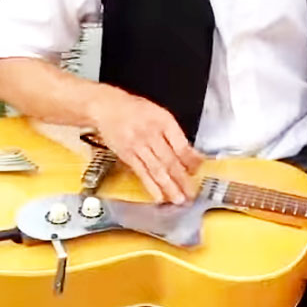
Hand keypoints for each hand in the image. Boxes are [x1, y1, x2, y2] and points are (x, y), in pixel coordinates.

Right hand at [87, 87, 204, 203]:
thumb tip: (190, 154)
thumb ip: (174, 134)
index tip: (199, 171)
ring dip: (169, 186)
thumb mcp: (159, 114)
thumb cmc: (135, 110)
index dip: (192, 161)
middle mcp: (152, 134)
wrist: (107, 107)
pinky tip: (158, 196)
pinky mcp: (127, 155)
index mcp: (164, 122)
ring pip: (157, 169)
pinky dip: (151, 186)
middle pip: (170, 160)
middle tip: (191, 193)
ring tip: (178, 198)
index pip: (182, 145)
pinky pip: (141, 172)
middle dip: (183, 179)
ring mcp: (138, 146)